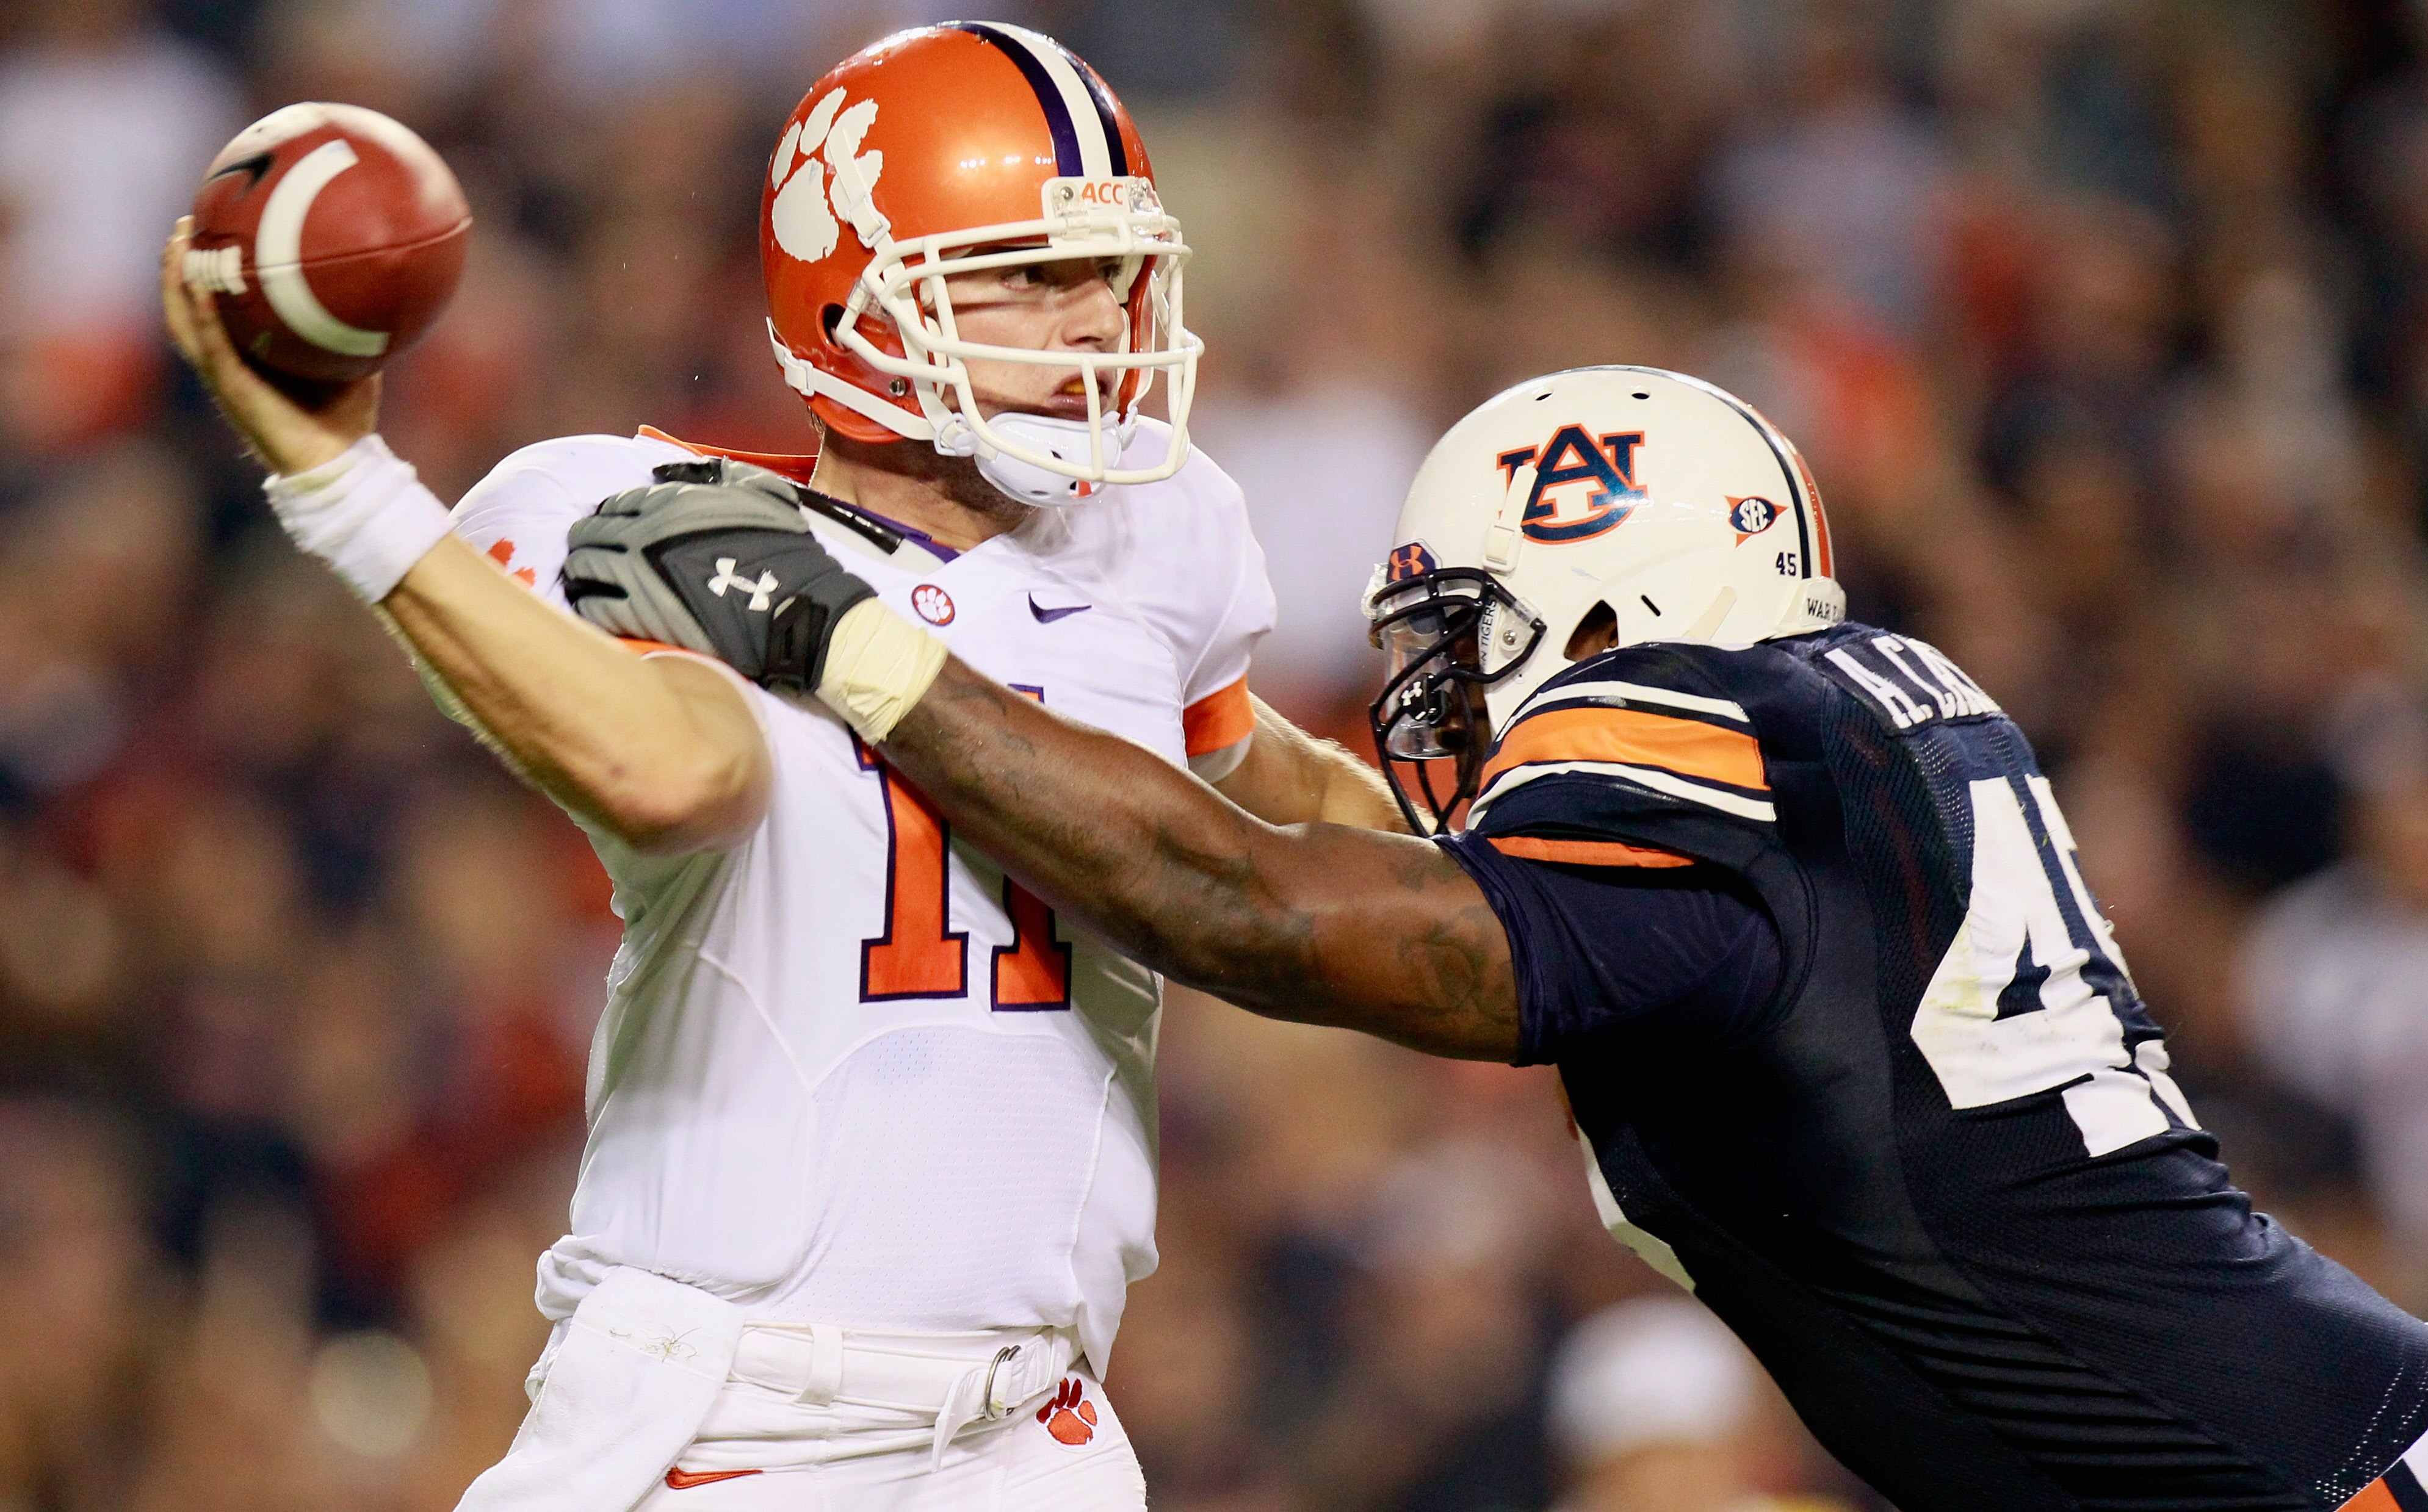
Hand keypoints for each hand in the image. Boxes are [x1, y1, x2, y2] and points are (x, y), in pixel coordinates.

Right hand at [160, 215, 377, 474]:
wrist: (341, 463)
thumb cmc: (345, 416)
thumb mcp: (351, 359)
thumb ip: (353, 325)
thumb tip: (380, 287)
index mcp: (246, 353)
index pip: (212, 304)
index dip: (203, 268)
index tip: (210, 226)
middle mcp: (227, 361)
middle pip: (185, 305)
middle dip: (177, 263)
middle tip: (183, 222)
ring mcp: (224, 376)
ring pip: (183, 322)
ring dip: (175, 281)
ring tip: (176, 243)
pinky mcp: (232, 390)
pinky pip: (211, 347)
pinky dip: (203, 315)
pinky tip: (200, 285)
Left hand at [565, 458, 877, 691]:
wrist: (796, 608)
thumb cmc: (785, 552)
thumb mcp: (764, 495)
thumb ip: (727, 474)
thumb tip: (698, 469)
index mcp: (671, 501)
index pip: (616, 504)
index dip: (611, 519)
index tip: (613, 533)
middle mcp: (645, 532)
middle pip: (590, 534)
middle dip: (588, 546)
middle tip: (592, 562)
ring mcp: (637, 574)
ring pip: (583, 569)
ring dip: (581, 577)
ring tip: (587, 589)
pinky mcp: (640, 615)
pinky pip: (594, 608)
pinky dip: (591, 609)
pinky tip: (598, 613)